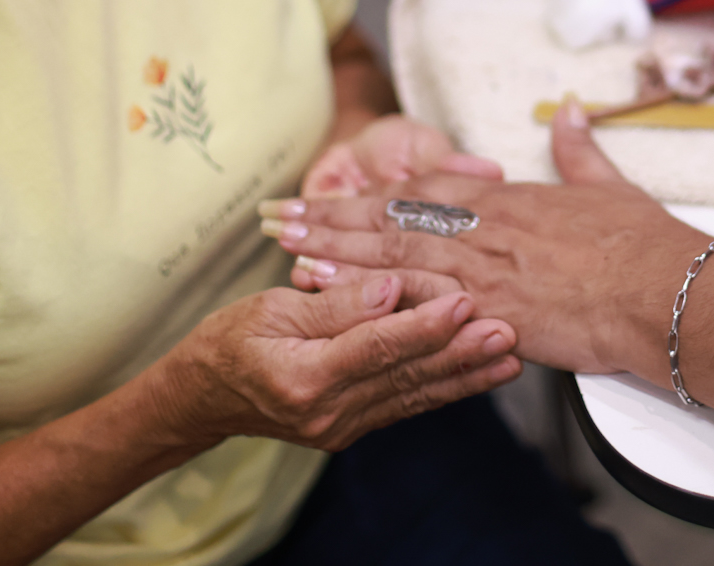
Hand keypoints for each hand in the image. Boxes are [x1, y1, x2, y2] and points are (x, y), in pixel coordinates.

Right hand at [164, 270, 519, 451]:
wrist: (203, 398)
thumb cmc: (230, 341)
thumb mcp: (270, 309)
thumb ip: (333, 302)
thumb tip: (387, 288)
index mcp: (303, 376)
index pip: (374, 346)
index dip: (421, 323)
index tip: (462, 300)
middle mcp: (328, 410)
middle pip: (404, 375)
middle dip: (460, 352)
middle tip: (507, 329)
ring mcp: (343, 425)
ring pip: (415, 394)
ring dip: (465, 374)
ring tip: (510, 355)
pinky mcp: (354, 426)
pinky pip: (406, 404)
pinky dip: (445, 387)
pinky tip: (479, 374)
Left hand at [267, 102, 706, 377]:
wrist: (668, 289)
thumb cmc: (642, 245)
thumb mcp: (608, 185)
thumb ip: (579, 149)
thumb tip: (569, 111)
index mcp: (505, 201)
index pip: (419, 191)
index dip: (366, 193)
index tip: (324, 192)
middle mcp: (483, 229)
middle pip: (390, 219)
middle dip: (329, 218)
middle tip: (276, 216)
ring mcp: (483, 270)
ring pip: (393, 255)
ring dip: (335, 253)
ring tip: (287, 249)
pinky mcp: (490, 312)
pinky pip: (418, 303)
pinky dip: (371, 298)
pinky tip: (336, 300)